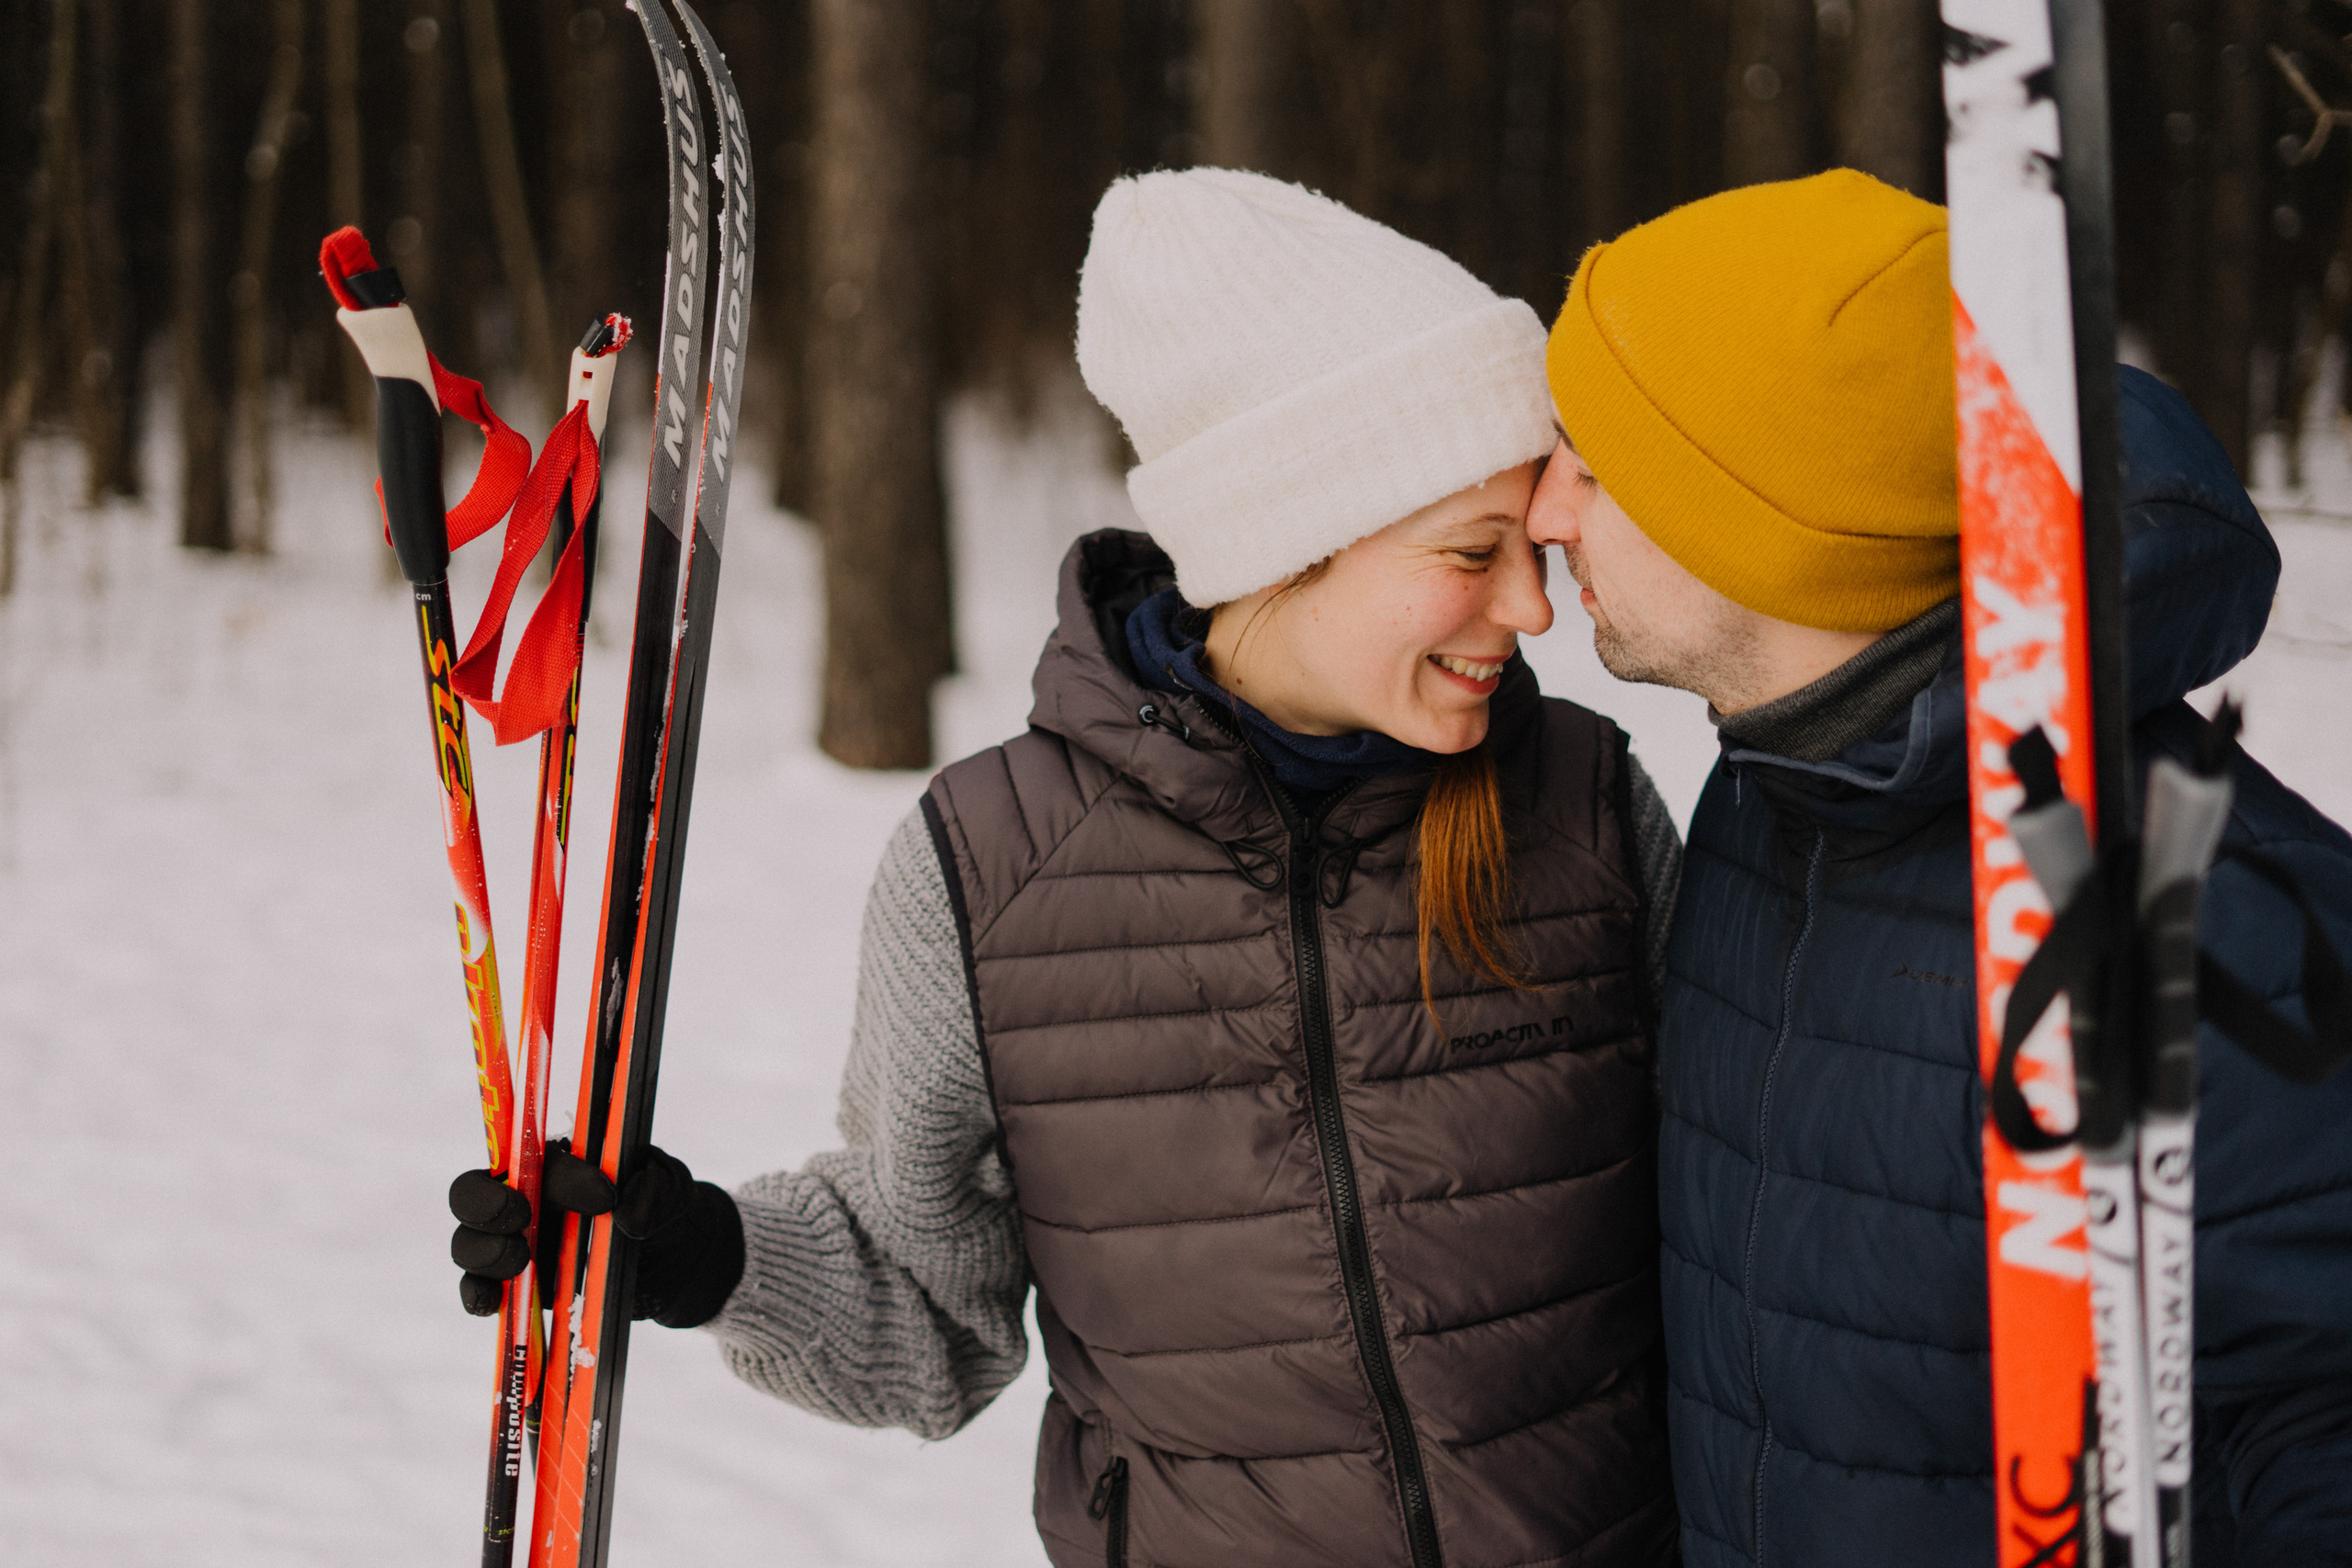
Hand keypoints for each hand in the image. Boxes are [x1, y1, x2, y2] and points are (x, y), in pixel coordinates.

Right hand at [447, 1140, 744, 1328]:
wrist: (670, 1261)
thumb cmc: (659, 1208)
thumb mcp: (671, 1190)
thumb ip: (655, 1190)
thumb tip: (627, 1213)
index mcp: (556, 1162)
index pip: (536, 1155)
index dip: (564, 1175)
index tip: (605, 1195)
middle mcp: (523, 1197)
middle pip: (471, 1191)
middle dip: (486, 1202)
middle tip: (523, 1217)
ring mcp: (513, 1243)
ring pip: (468, 1242)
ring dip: (485, 1251)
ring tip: (521, 1261)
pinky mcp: (516, 1287)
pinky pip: (478, 1289)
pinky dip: (477, 1295)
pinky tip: (492, 1301)